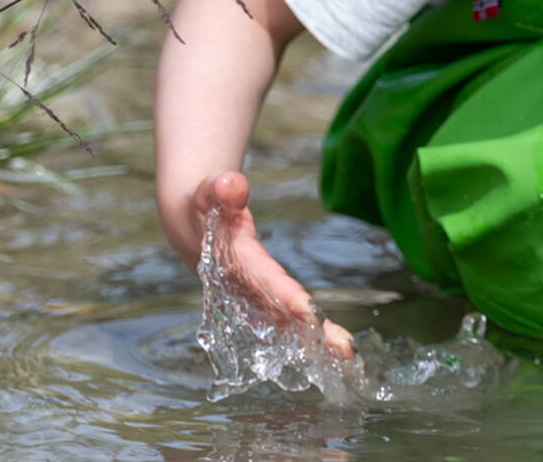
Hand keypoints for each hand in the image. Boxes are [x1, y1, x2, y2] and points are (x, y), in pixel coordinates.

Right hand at [197, 171, 353, 355]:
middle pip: (282, 314)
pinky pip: (293, 320)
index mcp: (237, 262)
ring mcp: (257, 297)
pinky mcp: (266, 299)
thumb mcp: (209, 193)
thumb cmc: (206, 207)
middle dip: (311, 332)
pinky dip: (314, 335)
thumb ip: (220, 189)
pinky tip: (339, 349)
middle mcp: (248, 287)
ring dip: (317, 341)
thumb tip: (231, 184)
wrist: (193, 228)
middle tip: (345, 350)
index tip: (311, 313)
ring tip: (349, 356)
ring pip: (289, 324)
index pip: (265, 282)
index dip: (286, 298)